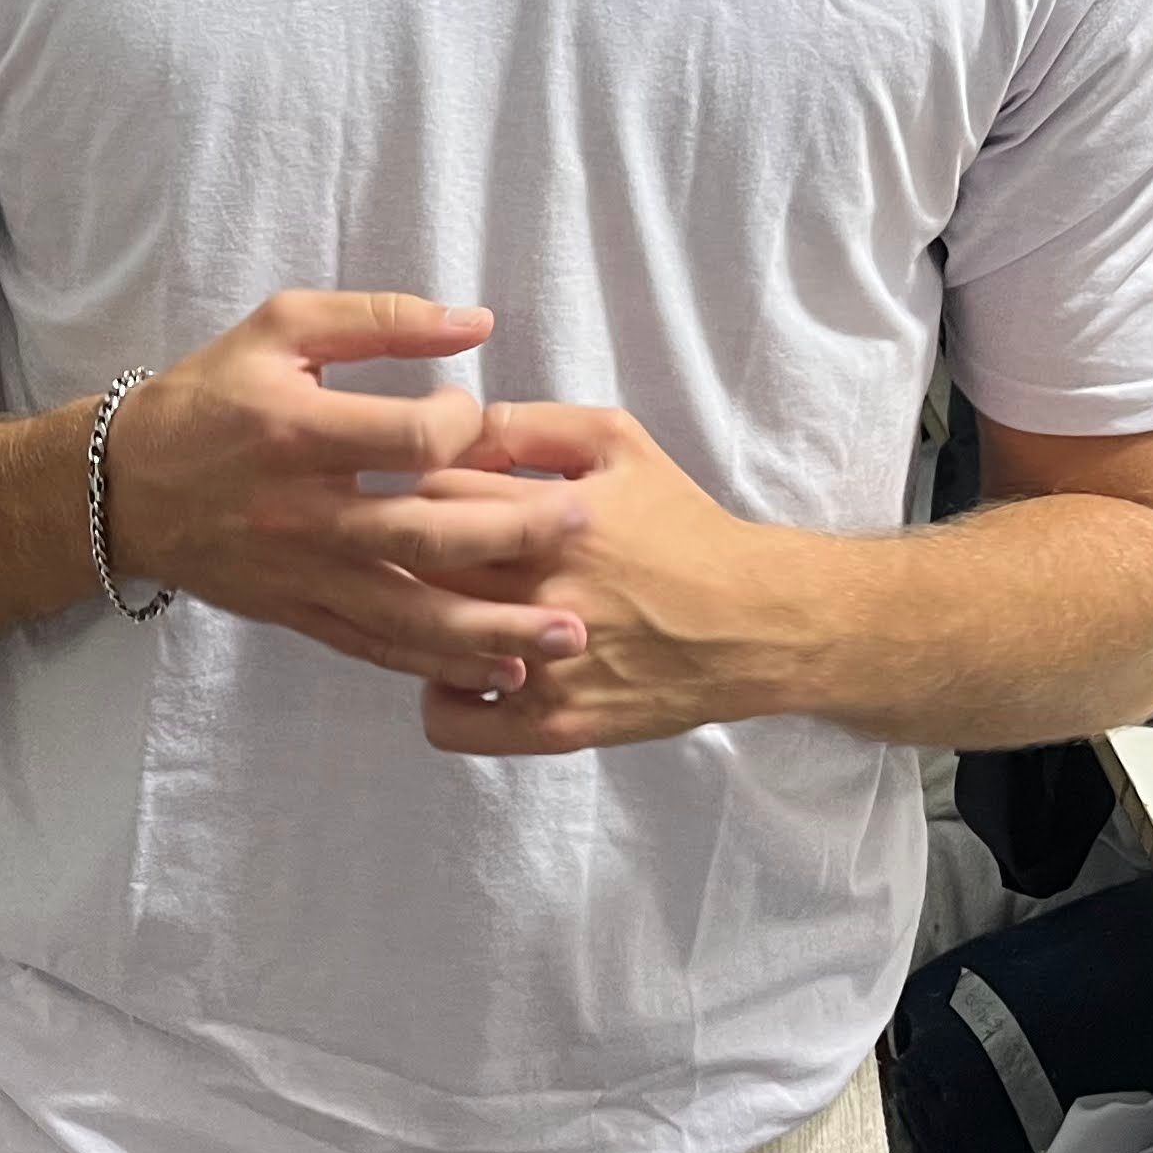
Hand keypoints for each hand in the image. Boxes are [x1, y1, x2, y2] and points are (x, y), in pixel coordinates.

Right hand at [102, 293, 596, 693]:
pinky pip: (375, 646)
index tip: (478, 416)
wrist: (124, 484)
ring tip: (566, 636)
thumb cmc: (212, 394)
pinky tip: (501, 672)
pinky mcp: (297, 611)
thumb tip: (479, 324)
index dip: (464, 425)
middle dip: (512, 534)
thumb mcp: (281, 328)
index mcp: (297, 432)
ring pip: (407, 609)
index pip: (407, 438)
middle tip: (583, 527)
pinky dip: (439, 664)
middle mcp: (300, 511)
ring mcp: (300, 572)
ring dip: (492, 628)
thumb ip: (380, 321)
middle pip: (423, 533)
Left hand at [409, 401, 847, 754]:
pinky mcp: (553, 727)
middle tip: (407, 548)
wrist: (755, 623)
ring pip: (421, 641)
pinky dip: (439, 695)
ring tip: (437, 603)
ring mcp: (545, 667)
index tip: (415, 494)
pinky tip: (464, 668)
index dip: (407, 487)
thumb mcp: (619, 443)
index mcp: (554, 518)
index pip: (429, 491)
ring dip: (412, 620)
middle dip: (397, 551)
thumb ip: (532, 424)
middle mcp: (544, 594)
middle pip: (415, 566)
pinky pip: (447, 722)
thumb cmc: (682, 526)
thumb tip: (453, 429)